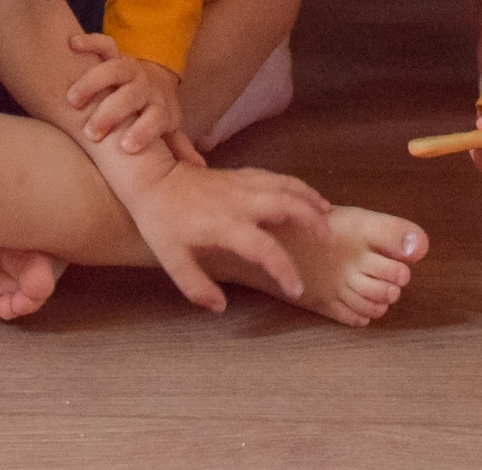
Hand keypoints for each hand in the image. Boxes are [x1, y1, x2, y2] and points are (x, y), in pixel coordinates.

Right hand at [66, 34, 197, 162]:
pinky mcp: (116, 55)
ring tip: (72, 100)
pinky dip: (90, 42)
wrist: (155, 79)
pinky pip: (104, 44)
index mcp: (159, 108)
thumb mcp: (168, 130)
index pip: (155, 119)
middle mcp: (145, 88)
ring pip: (114, 70)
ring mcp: (130, 70)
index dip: (144, 131)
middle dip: (112, 113)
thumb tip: (198, 169)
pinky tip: (73, 44)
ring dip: (93, 82)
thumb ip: (178, 148)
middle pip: (131, 96)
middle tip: (92, 132)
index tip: (127, 148)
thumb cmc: (154, 112)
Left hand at [129, 162, 332, 312]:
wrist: (152, 178)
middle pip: (290, 206)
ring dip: (312, 200)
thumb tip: (219, 306)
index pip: (266, 249)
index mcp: (226, 226)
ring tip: (329, 216)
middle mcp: (241, 202)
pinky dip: (297, 187)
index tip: (296, 288)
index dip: (284, 270)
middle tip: (329, 241)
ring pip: (288, 186)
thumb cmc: (161, 221)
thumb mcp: (172, 260)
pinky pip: (277, 178)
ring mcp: (243, 184)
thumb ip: (196, 286)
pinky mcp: (241, 175)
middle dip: (314, 223)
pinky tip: (305, 196)